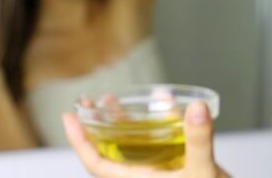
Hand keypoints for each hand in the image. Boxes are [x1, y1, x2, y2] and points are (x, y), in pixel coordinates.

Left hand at [63, 101, 229, 177]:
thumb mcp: (202, 173)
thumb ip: (198, 141)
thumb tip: (195, 108)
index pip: (98, 163)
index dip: (80, 141)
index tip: (69, 116)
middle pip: (111, 152)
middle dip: (98, 125)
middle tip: (89, 101)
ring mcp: (160, 173)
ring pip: (132, 148)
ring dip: (123, 124)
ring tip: (113, 102)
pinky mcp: (177, 170)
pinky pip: (160, 146)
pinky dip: (160, 125)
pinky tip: (165, 104)